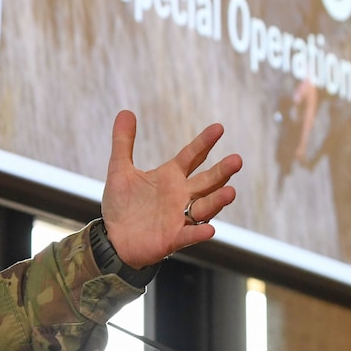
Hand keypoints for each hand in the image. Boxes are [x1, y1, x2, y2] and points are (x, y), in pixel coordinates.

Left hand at [100, 111, 242, 268]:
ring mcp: (180, 217)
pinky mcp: (174, 238)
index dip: (205, 142)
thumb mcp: (119, 170)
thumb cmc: (121, 205)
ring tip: (231, 192)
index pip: (192, 156)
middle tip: (237, 160)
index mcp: (171, 177)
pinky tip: (209, 229)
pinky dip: (199, 232)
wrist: (113, 239)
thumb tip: (125, 111)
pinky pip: (190, 235)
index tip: (219, 128)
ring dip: (217, 200)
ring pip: (204, 207)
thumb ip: (123, 142)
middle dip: (222, 172)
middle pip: (207, 182)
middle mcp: (181, 195)